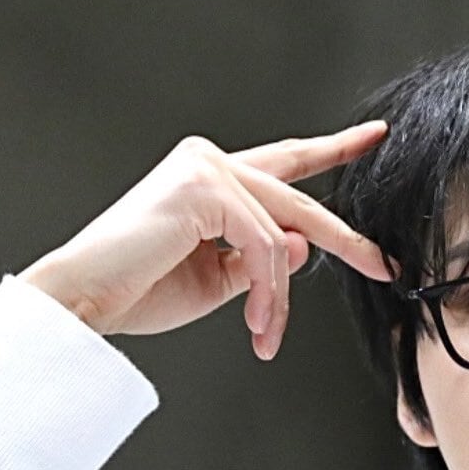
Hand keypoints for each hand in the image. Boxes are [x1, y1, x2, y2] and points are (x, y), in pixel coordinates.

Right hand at [17, 122, 396, 360]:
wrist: (85, 300)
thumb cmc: (138, 289)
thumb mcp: (220, 278)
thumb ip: (263, 259)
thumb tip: (306, 244)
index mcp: (212, 178)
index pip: (285, 161)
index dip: (333, 150)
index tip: (374, 137)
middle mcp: (209, 161)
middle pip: (297, 201)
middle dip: (346, 239)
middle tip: (383, 266)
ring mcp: (207, 168)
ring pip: (284, 234)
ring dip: (279, 296)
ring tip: (264, 332)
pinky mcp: (205, 187)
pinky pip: (265, 246)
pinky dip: (267, 291)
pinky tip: (253, 320)